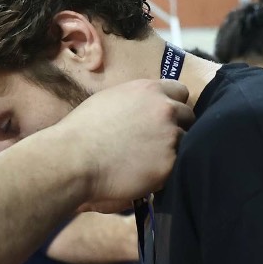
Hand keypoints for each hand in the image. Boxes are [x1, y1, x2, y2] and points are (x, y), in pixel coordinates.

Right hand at [48, 79, 192, 211]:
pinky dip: (165, 170)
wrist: (74, 159)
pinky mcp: (169, 163)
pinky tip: (145, 173)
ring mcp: (170, 136)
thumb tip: (144, 108)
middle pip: (188, 116)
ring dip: (172, 150)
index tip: (164, 118)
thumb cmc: (82, 131)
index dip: (173, 105)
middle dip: (177, 127)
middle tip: (157, 142)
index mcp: (149, 90)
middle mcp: (165, 109)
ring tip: (147, 160)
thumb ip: (135, 101)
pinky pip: (177, 166)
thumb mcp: (110, 100)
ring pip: (185, 142)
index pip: (180, 91)